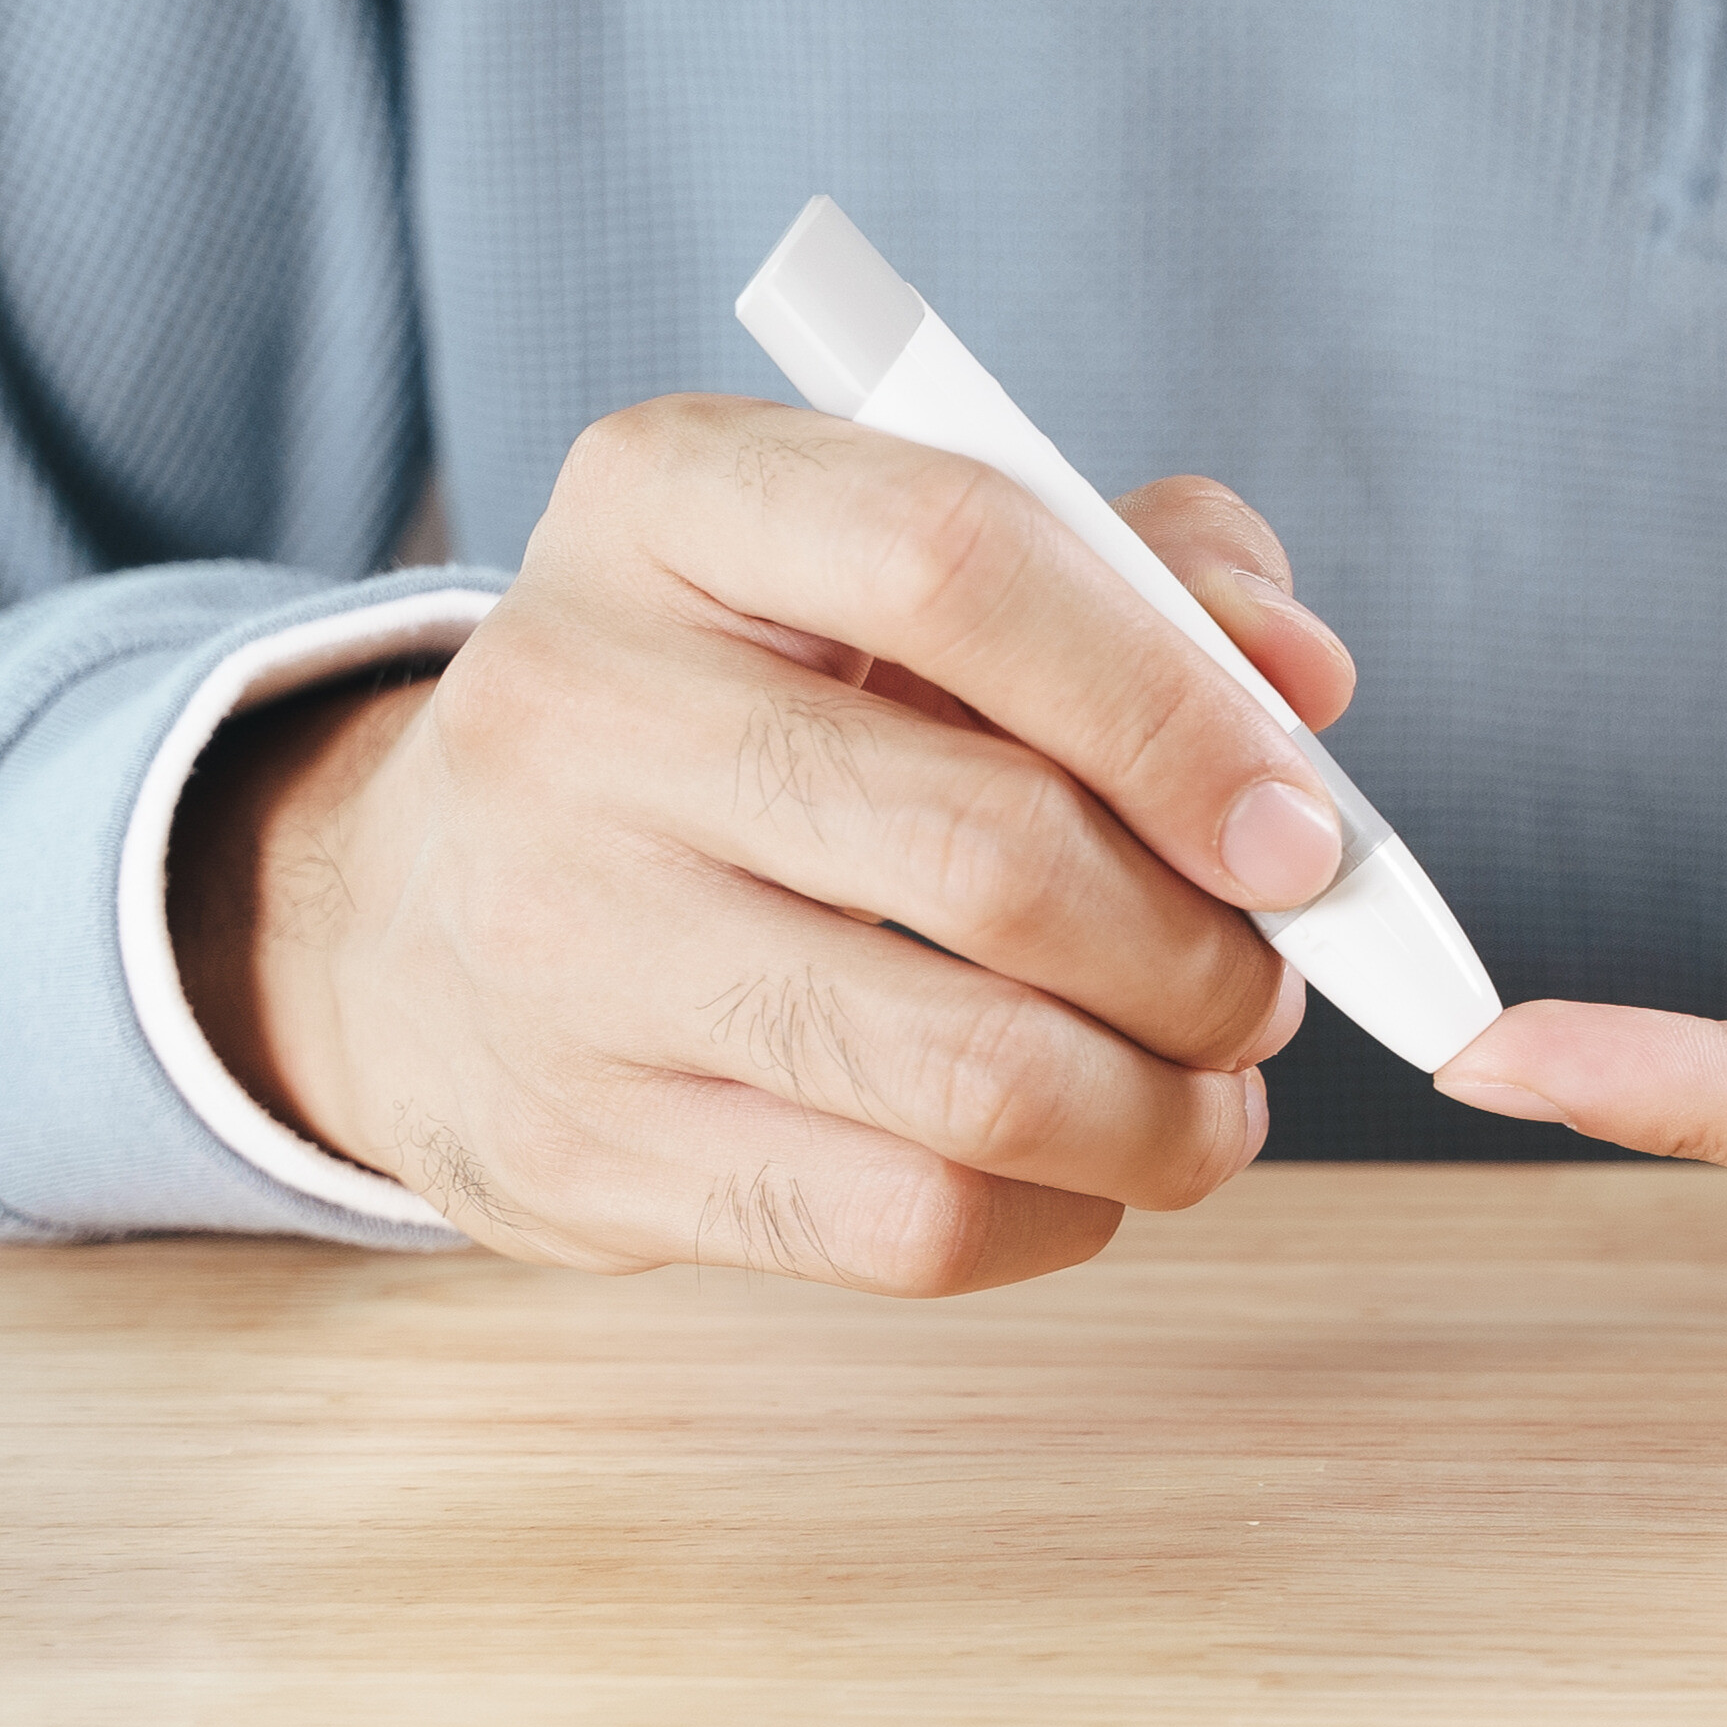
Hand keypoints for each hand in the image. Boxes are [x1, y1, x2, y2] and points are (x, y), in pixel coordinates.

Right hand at [176, 397, 1357, 1294]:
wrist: (425, 912)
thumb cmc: (749, 715)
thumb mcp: (892, 580)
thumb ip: (1132, 573)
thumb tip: (1301, 680)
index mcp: (668, 502)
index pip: (958, 557)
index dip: (1175, 704)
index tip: (1301, 828)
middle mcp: (574, 706)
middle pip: (990, 851)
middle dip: (1204, 951)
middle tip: (1269, 982)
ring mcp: (554, 944)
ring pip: (968, 1075)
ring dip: (1163, 1108)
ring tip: (1209, 1089)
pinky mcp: (570, 1151)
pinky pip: (902, 1224)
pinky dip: (1056, 1215)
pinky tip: (1078, 1168)